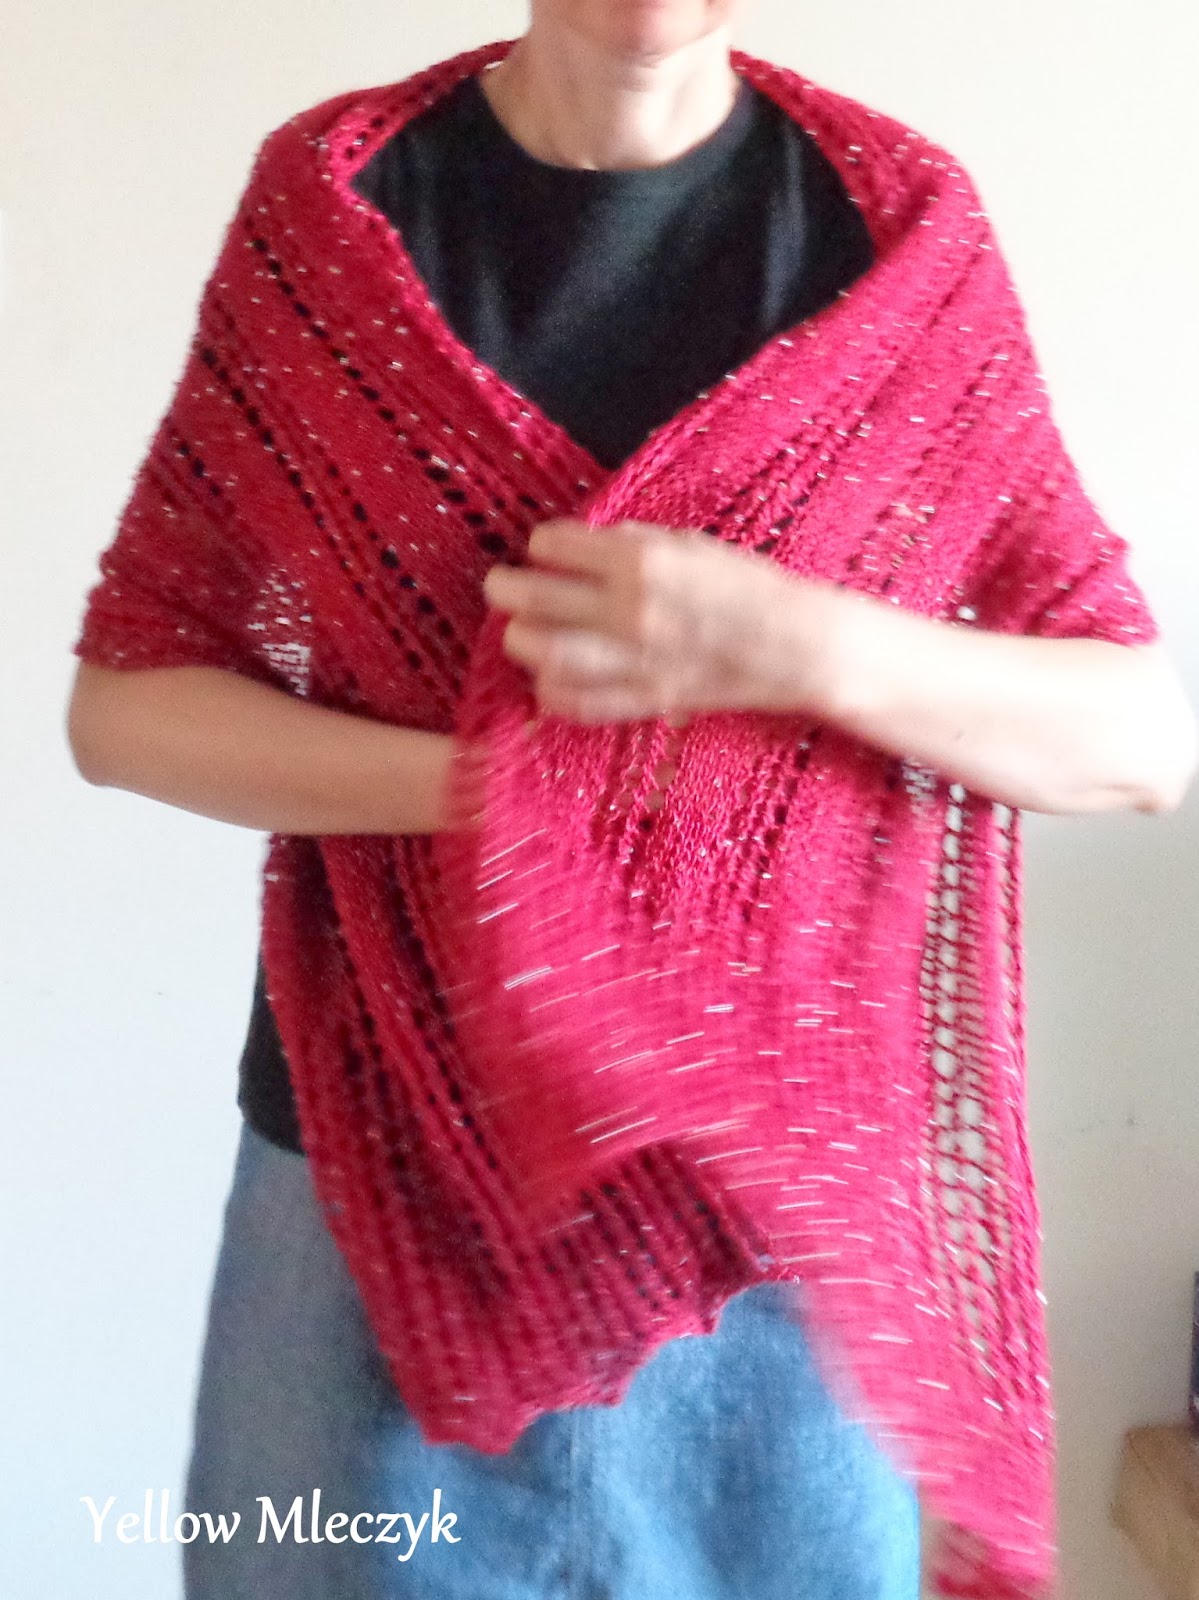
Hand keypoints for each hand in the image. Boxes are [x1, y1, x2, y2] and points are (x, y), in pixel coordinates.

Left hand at [481, 517, 835, 724]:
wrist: (796, 645)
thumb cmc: (750, 586)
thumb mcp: (692, 543)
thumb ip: (635, 541)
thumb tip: (587, 542)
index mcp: (643, 560)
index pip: (558, 545)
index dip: (542, 544)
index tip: (541, 548)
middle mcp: (630, 609)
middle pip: (537, 599)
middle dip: (507, 589)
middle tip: (499, 587)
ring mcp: (635, 659)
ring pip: (547, 655)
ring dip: (523, 642)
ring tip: (519, 634)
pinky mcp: (646, 698)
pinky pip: (581, 703)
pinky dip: (553, 693)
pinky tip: (546, 681)